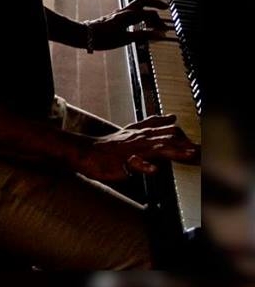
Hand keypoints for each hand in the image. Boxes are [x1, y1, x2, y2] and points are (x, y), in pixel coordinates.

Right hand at [73, 114, 199, 181]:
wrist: (84, 151)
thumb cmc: (108, 146)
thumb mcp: (130, 132)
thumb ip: (150, 125)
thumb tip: (170, 116)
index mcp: (140, 132)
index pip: (165, 129)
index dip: (183, 134)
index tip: (199, 142)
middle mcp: (137, 138)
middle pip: (165, 137)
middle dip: (185, 143)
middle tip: (202, 150)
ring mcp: (129, 149)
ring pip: (154, 148)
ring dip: (172, 151)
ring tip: (188, 154)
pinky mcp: (120, 161)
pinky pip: (133, 163)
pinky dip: (144, 166)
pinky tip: (154, 170)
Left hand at [89, 0, 171, 49]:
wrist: (85, 35)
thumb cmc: (103, 38)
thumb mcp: (125, 39)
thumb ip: (144, 36)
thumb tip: (160, 35)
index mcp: (128, 16)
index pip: (149, 14)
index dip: (159, 22)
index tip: (166, 31)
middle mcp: (123, 12)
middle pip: (142, 1)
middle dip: (155, 2)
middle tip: (165, 7)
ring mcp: (119, 13)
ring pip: (137, 6)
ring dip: (148, 9)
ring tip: (156, 19)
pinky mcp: (115, 17)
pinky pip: (132, 12)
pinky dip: (140, 15)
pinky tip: (142, 23)